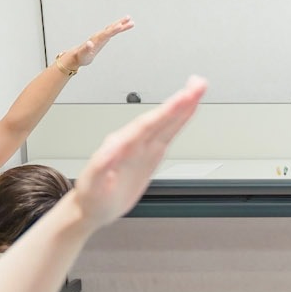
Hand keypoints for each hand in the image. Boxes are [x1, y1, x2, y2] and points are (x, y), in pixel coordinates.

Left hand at [68, 77, 206, 231]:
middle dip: (180, 101)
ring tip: (199, 89)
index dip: (166, 111)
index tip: (183, 99)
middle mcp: (132, 141)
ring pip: (165, 122)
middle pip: (159, 117)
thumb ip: (102, 165)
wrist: (92, 206)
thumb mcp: (93, 185)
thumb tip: (114, 149)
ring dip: (183, 105)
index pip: (146, 125)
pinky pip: (167, 133)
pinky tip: (189, 110)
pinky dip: (180, 121)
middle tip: (199, 84)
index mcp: (120, 146)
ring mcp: (142, 146)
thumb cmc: (91, 197)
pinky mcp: (149, 153)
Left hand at [73, 16, 134, 66]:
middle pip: (111, 28)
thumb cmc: (81, 56)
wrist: (77, 56)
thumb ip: (86, 48)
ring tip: (130, 21)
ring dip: (121, 24)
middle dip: (120, 24)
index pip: (106, 33)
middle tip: (129, 19)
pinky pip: (112, 32)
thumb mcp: (83, 54)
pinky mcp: (102, 39)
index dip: (114, 30)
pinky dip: (118, 29)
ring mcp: (101, 36)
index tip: (121, 26)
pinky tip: (122, 27)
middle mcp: (99, 36)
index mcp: (96, 39)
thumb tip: (89, 43)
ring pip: (112, 28)